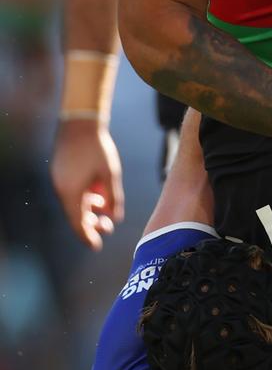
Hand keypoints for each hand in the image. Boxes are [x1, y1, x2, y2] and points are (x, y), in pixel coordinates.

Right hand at [50, 119, 123, 249]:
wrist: (80, 123)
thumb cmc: (98, 148)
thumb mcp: (110, 175)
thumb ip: (113, 198)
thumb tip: (115, 219)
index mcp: (71, 193)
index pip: (78, 223)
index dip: (87, 236)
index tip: (96, 246)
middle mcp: (62, 189)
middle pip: (75, 214)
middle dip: (91, 223)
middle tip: (106, 229)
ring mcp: (59, 180)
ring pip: (74, 202)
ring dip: (89, 209)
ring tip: (105, 211)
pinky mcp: (60, 172)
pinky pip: (72, 191)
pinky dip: (84, 197)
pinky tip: (96, 195)